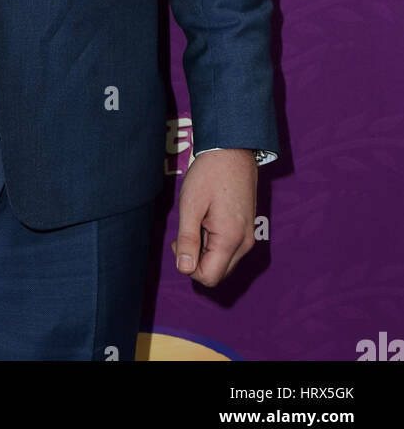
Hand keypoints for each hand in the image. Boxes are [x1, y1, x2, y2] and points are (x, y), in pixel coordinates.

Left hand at [172, 149, 256, 286]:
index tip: (179, 241)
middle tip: (186, 231)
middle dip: (196, 260)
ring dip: (205, 251)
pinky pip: (229, 249)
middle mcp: (245, 243)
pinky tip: (207, 219)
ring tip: (197, 221)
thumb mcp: (191, 206)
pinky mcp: (248, 229)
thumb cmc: (209, 174)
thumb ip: (188, 240)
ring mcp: (249, 236)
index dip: (188, 267)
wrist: (233, 150)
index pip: (209, 278)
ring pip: (223, 262)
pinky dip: (214, 243)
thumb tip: (184, 269)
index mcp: (231, 239)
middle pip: (217, 273)